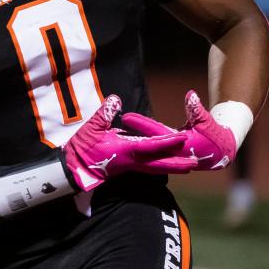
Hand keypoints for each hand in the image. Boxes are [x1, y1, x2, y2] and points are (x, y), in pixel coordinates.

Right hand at [62, 95, 197, 190]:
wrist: (74, 169)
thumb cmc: (81, 149)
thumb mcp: (90, 128)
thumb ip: (103, 114)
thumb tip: (115, 100)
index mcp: (125, 150)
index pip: (150, 146)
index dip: (166, 142)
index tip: (182, 139)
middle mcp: (131, 160)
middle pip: (159, 164)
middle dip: (176, 164)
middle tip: (195, 165)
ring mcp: (130, 165)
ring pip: (155, 167)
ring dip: (171, 167)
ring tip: (187, 167)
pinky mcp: (127, 166)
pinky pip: (148, 166)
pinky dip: (160, 165)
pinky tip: (165, 162)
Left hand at [121, 90, 236, 170]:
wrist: (223, 154)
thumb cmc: (218, 137)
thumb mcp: (208, 122)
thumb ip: (198, 110)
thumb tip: (190, 95)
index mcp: (179, 146)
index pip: (156, 133)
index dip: (142, 125)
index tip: (125, 116)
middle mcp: (170, 152)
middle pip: (146, 141)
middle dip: (130, 133)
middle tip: (110, 122)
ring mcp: (167, 154)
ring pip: (146, 146)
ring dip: (133, 138)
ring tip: (115, 130)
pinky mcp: (166, 152)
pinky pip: (150, 147)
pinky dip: (140, 141)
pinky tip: (128, 135)